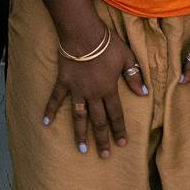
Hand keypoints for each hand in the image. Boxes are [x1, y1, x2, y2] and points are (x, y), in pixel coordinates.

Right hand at [40, 15, 143, 156]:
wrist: (83, 33)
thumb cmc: (107, 44)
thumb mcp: (126, 58)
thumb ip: (134, 76)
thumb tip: (144, 93)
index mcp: (109, 89)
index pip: (116, 114)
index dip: (119, 129)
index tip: (122, 143)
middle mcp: (93, 94)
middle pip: (99, 121)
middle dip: (103, 139)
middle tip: (105, 155)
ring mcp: (77, 90)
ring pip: (79, 117)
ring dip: (81, 134)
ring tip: (82, 149)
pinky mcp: (64, 82)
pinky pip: (56, 99)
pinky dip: (50, 110)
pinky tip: (46, 123)